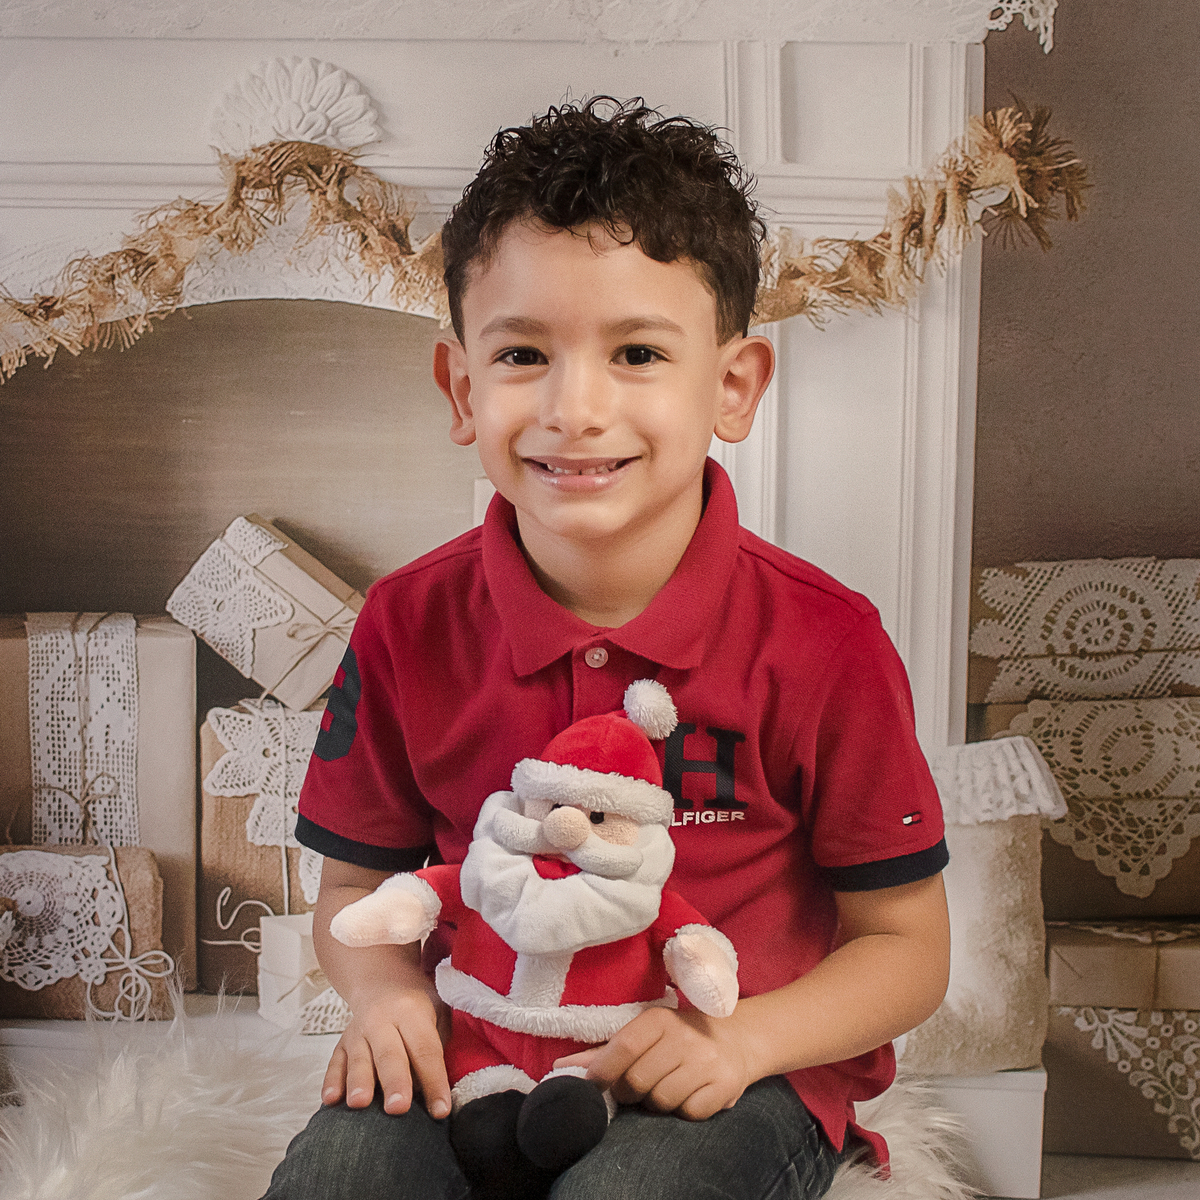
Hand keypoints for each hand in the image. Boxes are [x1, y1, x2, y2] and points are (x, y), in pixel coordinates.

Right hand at [322, 980, 452, 1118]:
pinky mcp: (341, 1043)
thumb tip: (439, 1087)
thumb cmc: (415, 1003)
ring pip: (359, 1059)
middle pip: (390, 1054)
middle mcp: (382, 1020)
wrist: (381, 978)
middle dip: (395, 1081)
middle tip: (398, 1108)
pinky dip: (332, 1082)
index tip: (441, 1111)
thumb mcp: (437, 1010)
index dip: (434, 1080)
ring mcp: (358, 1031)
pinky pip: (335, 1063)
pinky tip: (331, 1100)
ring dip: (359, 1083)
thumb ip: (439, 1043)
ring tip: (360, 1104)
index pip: (425, 1049)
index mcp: (411, 1011)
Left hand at [554, 1006, 754, 1120]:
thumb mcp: (646, 1033)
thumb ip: (605, 1051)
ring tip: (667, 1086)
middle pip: (638, 1081)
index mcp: (660, 1019)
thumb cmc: (680, 1037)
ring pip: (662, 1101)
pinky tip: (690, 1093)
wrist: (738, 1037)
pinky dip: (685, 1110)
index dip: (604, 1070)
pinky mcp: (724, 1086)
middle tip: (640, 1085)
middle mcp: (685, 1037)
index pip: (625, 1046)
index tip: (594, 1085)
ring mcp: (707, 1061)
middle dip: (631, 1091)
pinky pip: (689, 1112)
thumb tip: (561, 1066)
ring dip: (658, 1102)